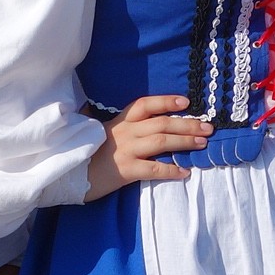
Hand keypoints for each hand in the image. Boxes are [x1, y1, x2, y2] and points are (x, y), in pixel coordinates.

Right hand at [84, 95, 211, 197]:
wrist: (66, 174)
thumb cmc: (85, 154)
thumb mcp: (102, 134)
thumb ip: (121, 128)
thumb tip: (146, 126)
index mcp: (119, 122)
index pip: (145, 105)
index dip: (166, 101)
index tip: (186, 102)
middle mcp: (124, 132)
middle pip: (161, 123)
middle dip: (187, 124)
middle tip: (208, 127)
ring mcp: (125, 151)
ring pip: (160, 142)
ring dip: (184, 142)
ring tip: (203, 143)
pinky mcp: (125, 170)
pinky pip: (153, 169)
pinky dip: (171, 170)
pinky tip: (185, 172)